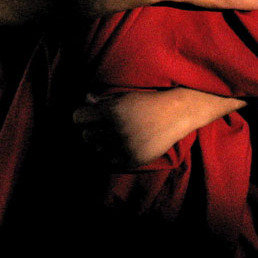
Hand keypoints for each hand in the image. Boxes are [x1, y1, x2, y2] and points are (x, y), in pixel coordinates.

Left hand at [73, 87, 244, 168]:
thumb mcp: (126, 96)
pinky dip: (113, 154)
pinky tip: (123, 145)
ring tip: (116, 135)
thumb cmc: (151, 101)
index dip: (84, 115)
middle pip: (86, 135)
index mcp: (111, 111)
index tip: (90, 115)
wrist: (179, 113)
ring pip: (97, 149)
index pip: (78, 117)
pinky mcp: (133, 159)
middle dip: (94, 129)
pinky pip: (110, 161)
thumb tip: (86, 99)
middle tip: (105, 126)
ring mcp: (124, 146)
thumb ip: (104, 99)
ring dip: (103, 142)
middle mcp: (116, 129)